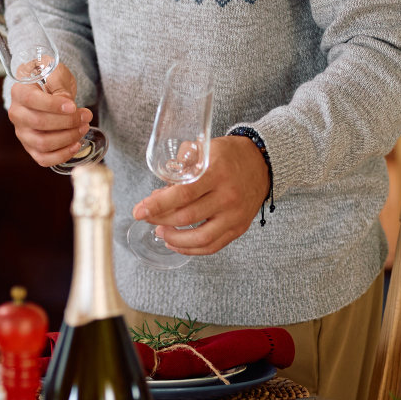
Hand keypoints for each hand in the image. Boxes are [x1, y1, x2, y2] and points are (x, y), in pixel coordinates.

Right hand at [6, 62, 93, 168]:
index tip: (73, 106)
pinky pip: (43, 159)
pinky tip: (76, 144)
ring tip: (83, 128)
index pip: (31, 100)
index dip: (53, 105)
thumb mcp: (56, 73)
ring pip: (42, 143)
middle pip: (39, 123)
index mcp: (19, 92)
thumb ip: (60, 86)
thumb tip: (67, 103)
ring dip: (68, 138)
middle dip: (67, 122)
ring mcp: (22, 133)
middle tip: (86, 116)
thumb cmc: (50, 80)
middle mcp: (16, 114)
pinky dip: (62, 155)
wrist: (47, 90)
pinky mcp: (30, 147)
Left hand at [130, 135, 269, 255]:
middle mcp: (228, 197)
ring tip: (159, 230)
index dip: (157, 205)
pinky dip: (191, 249)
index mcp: (216, 173)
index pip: (183, 194)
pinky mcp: (239, 228)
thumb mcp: (203, 150)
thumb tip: (158, 192)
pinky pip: (213, 246)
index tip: (139, 211)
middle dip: (159, 219)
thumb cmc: (228, 155)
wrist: (262, 163)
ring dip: (174, 238)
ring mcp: (235, 215)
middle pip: (187, 217)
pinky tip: (175, 243)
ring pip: (200, 238)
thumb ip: (180, 168)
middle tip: (145, 216)